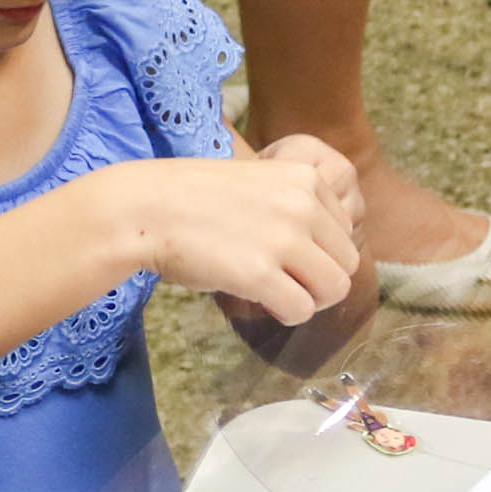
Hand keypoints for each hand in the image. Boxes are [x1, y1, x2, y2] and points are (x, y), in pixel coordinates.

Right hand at [105, 139, 358, 327]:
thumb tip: (325, 252)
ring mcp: (283, 240)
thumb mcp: (259, 181)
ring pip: (333, 289)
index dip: (319, 251)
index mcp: (307, 178)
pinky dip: (286, 314)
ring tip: (277, 293)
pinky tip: (261, 302)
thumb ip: (296, 204)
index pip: (345, 231)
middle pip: (346, 263)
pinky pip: (300, 310)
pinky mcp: (259, 274)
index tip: (286, 254)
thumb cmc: (192, 200)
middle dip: (319, 279)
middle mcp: (303, 206)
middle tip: (286, 282)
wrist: (145, 209)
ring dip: (308, 299)